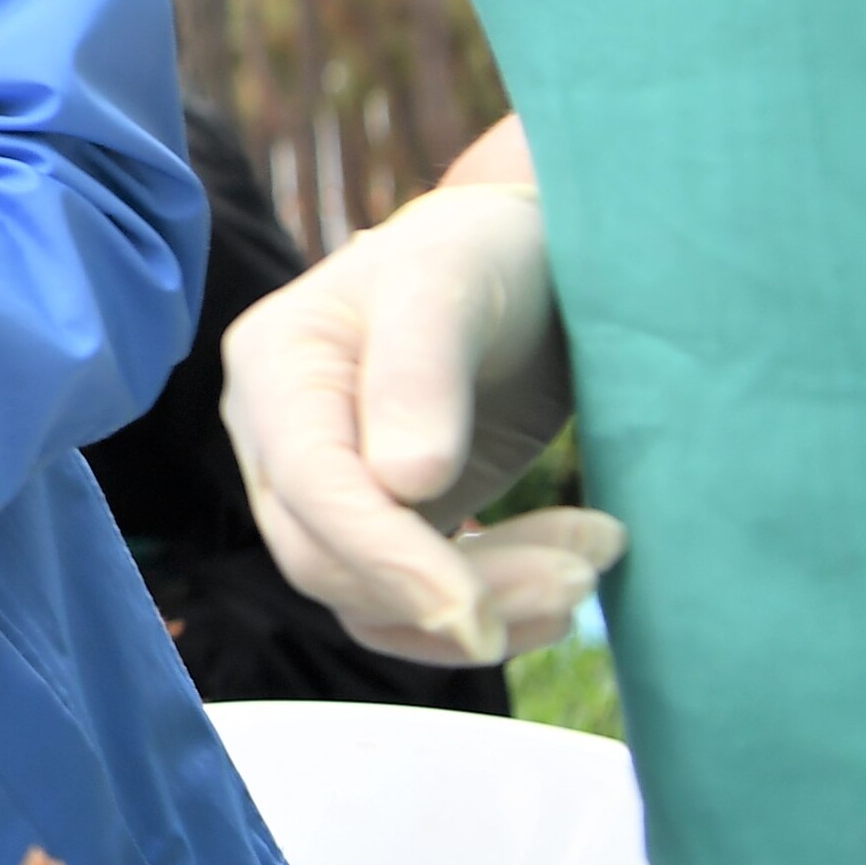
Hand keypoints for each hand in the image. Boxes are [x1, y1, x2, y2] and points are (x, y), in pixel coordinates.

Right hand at [221, 179, 620, 666]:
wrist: (520, 263)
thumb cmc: (483, 251)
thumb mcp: (451, 280)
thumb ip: (422, 367)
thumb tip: (403, 482)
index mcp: (276, 368)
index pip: (311, 486)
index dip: (386, 557)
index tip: (477, 612)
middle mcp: (279, 438)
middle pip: (327, 560)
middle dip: (451, 591)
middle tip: (583, 574)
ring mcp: (326, 488)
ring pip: (368, 601)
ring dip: (482, 611)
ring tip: (588, 570)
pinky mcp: (383, 525)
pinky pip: (406, 607)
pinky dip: (484, 613)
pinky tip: (557, 584)